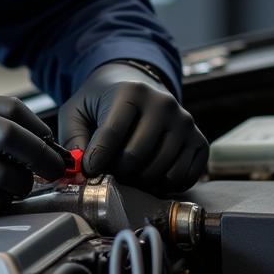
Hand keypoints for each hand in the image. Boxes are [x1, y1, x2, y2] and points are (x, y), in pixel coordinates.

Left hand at [59, 62, 207, 191]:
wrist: (134, 89)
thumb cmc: (101, 104)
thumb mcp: (76, 111)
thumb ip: (73, 138)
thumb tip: (81, 170)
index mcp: (131, 92)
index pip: (112, 133)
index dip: (97, 159)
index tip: (90, 169)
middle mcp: (163, 104)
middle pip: (136, 156)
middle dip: (117, 170)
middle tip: (110, 168)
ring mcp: (185, 122)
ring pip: (159, 170)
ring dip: (139, 180)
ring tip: (128, 169)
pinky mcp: (199, 140)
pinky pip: (182, 177)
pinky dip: (163, 185)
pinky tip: (149, 173)